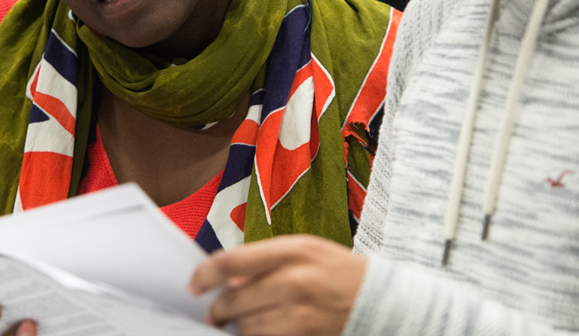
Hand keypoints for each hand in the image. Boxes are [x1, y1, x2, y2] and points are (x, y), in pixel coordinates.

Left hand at [189, 235, 365, 335]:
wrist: (384, 302)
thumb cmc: (341, 273)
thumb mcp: (307, 251)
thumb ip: (266, 260)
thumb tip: (227, 279)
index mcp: (292, 250)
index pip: (230, 262)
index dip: (204, 276)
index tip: (194, 286)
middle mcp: (294, 280)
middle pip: (233, 301)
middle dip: (218, 311)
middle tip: (216, 315)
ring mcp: (301, 313)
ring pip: (247, 327)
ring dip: (239, 328)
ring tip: (245, 323)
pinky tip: (264, 330)